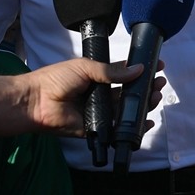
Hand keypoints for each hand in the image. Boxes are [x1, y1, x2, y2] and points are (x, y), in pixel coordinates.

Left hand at [21, 58, 166, 136]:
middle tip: (158, 84)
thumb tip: (138, 70)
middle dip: (146, 88)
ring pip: (126, 110)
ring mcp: (100, 112)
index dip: (140, 70)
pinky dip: (132, 126)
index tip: (157, 66)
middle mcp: (101, 94)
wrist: (36, 101)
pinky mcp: (97, 128)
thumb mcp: (86, 68)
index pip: (124, 73)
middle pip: (129, 93)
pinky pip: (117, 129)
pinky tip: (146, 121)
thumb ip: (112, 71)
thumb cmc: (57, 79)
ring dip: (143, 104)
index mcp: (98, 77)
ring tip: (155, 97)